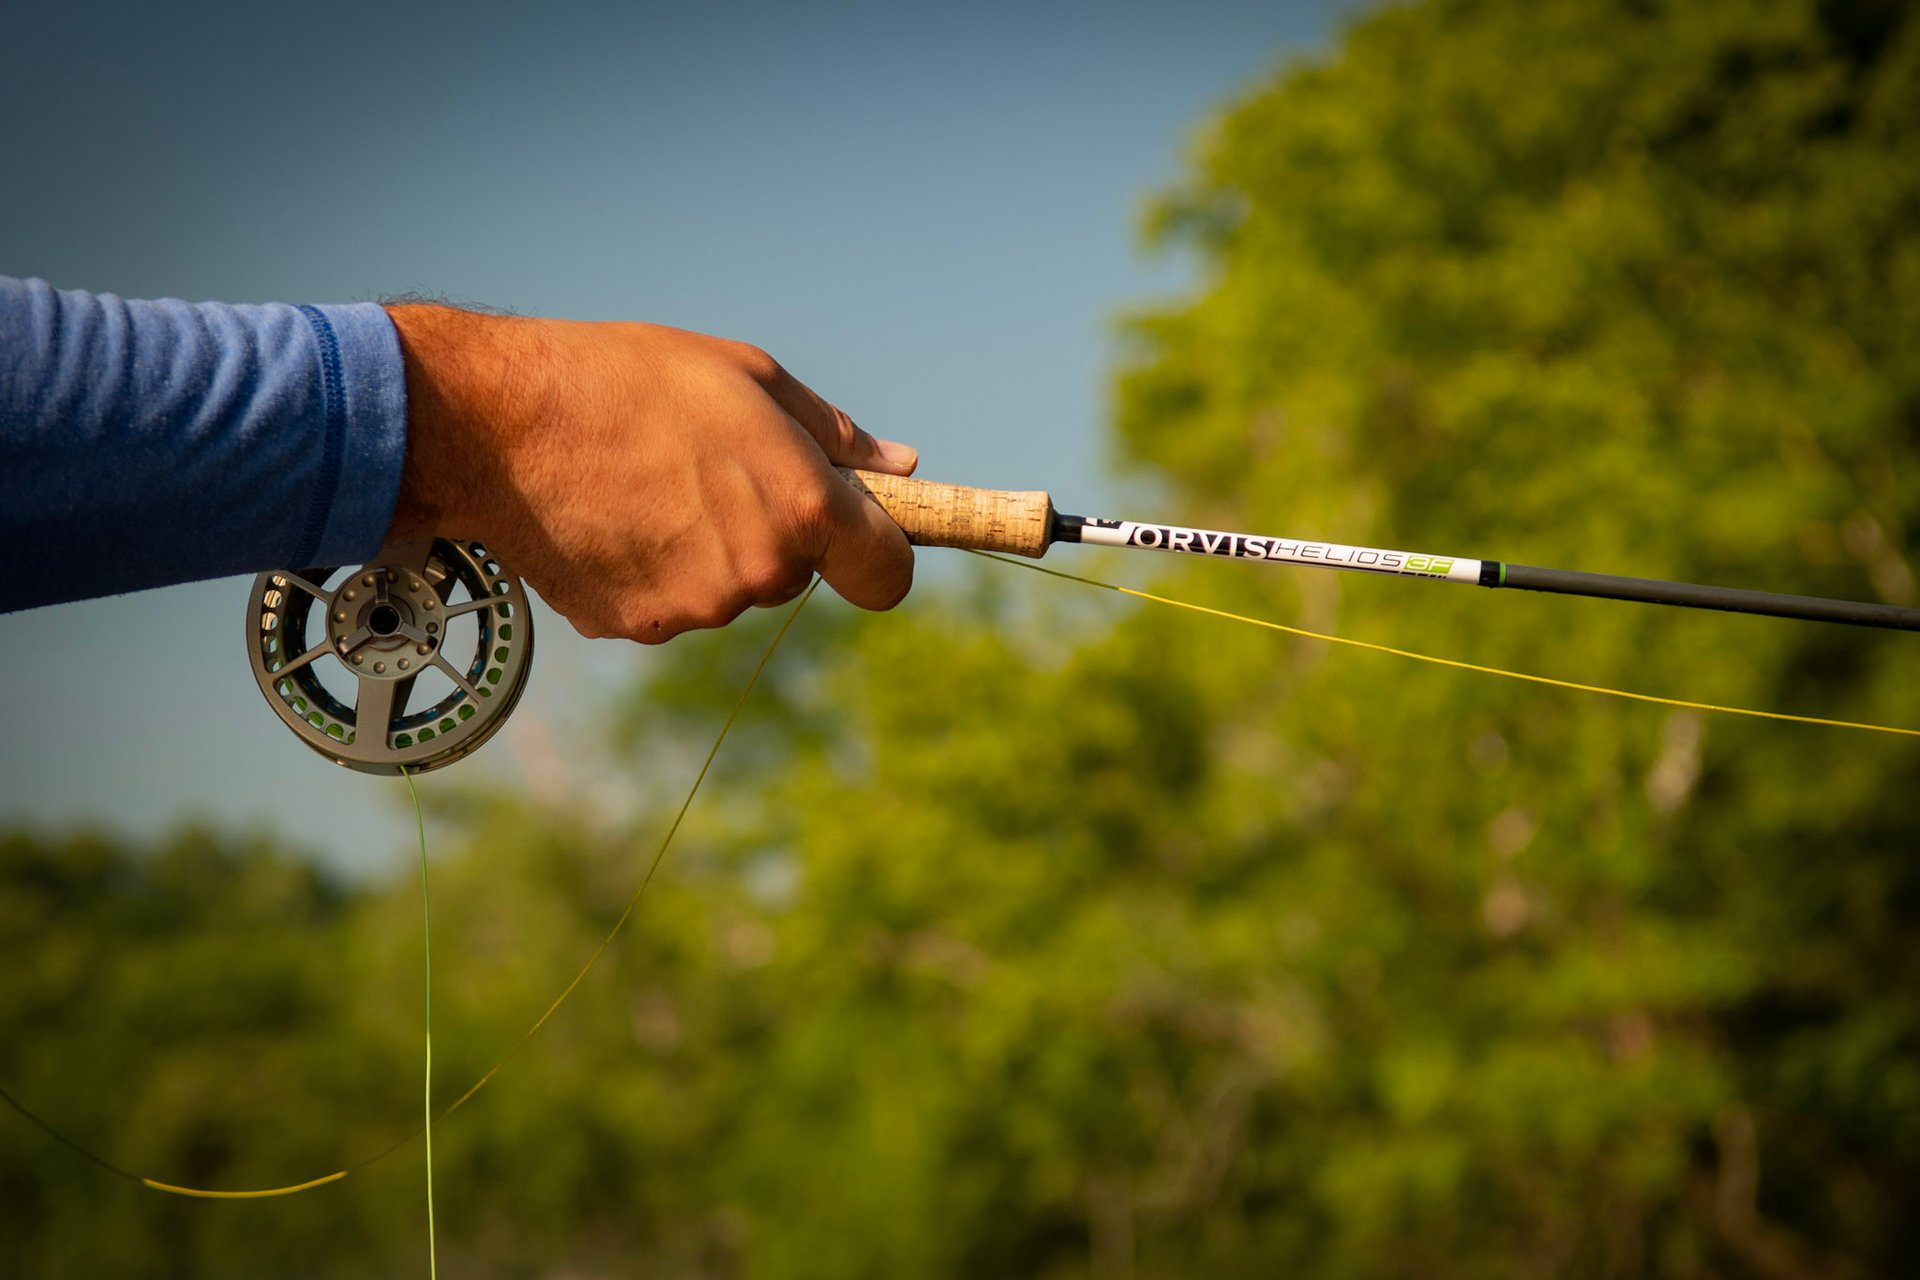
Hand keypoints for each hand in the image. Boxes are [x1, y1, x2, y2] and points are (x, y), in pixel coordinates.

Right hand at [382, 305, 916, 642]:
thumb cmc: (632, 379)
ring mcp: (694, 610)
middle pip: (796, 575)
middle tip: (707, 467)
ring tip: (647, 481)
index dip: (879, 555)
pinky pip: (669, 604)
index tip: (858, 536)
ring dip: (708, 549)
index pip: (888, 575)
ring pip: (730, 590)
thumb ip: (835, 435)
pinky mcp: (635, 628)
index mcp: (801, 508)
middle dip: (771, 532)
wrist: (500, 423)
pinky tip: (613, 515)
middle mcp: (758, 573)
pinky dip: (651, 569)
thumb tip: (902, 468)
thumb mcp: (749, 377)